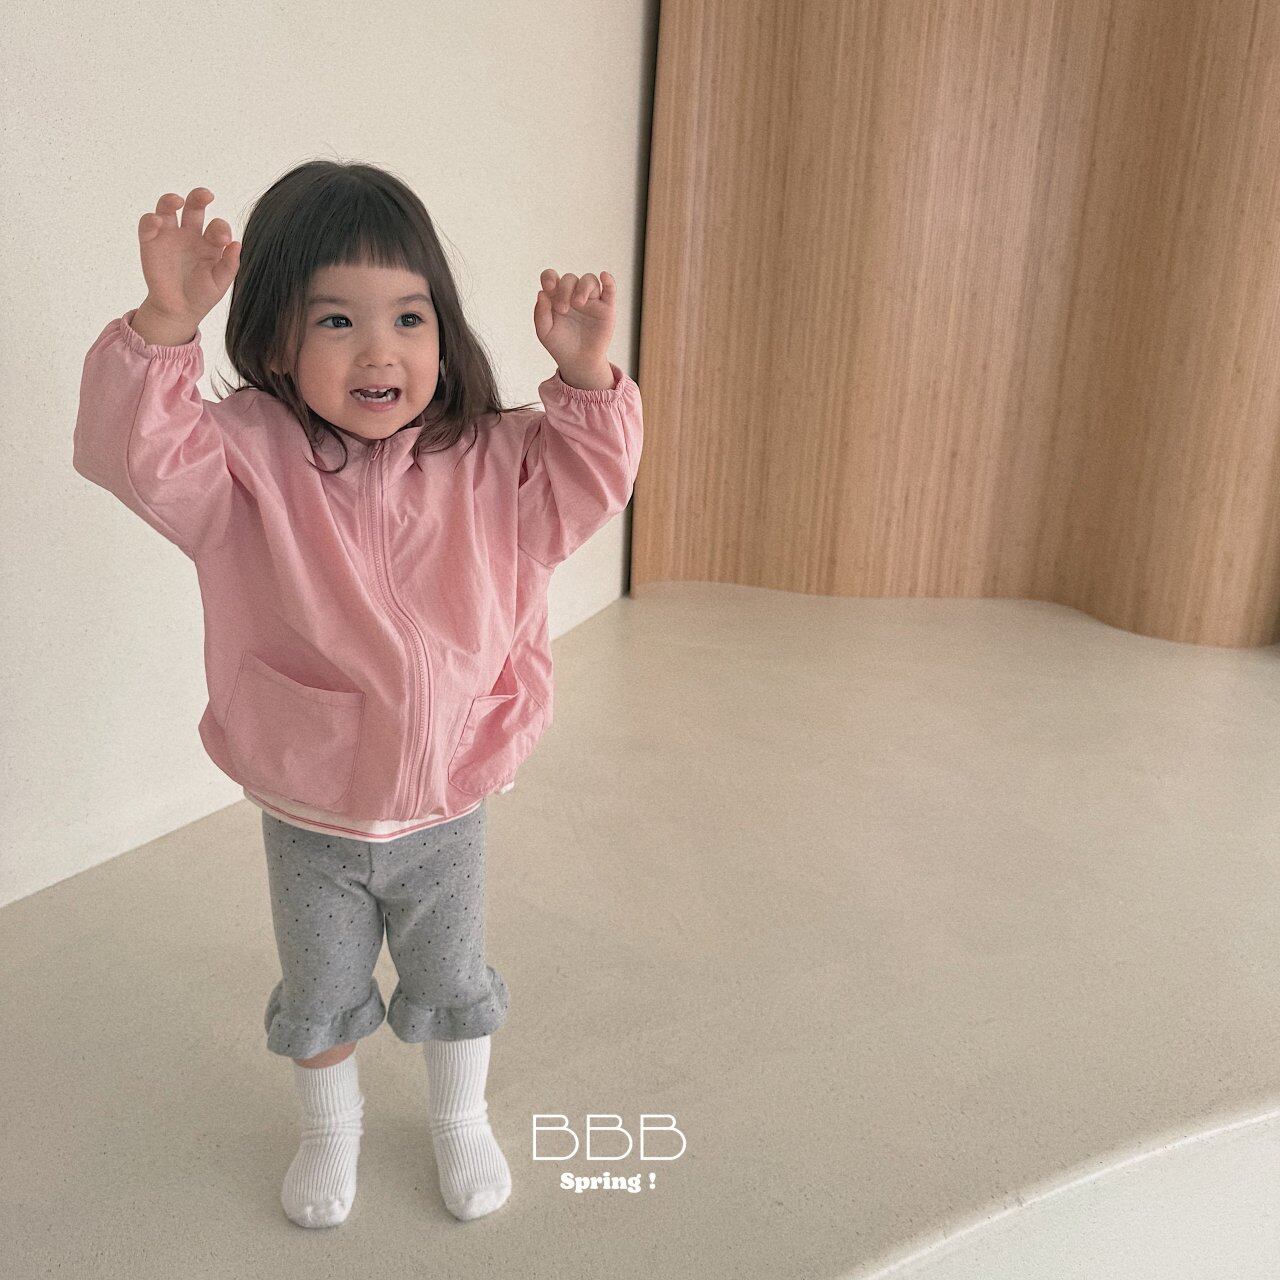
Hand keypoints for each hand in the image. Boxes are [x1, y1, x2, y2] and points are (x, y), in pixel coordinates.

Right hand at [137, 187, 240, 327]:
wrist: (178, 310)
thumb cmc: (201, 296)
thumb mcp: (220, 283)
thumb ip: (230, 265)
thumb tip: (237, 244)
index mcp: (210, 243)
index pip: (217, 226)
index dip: (220, 228)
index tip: (222, 239)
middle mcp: (190, 234)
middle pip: (193, 207)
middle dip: (199, 197)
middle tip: (206, 195)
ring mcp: (169, 236)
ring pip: (168, 208)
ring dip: (170, 200)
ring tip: (177, 201)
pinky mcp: (150, 242)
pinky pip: (148, 225)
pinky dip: (150, 219)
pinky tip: (157, 221)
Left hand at [533, 269, 615, 371]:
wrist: (579, 362)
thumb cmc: (560, 345)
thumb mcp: (544, 332)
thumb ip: (540, 313)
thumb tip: (542, 293)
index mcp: (556, 297)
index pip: (551, 277)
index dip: (549, 277)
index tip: (549, 287)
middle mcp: (573, 294)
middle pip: (570, 279)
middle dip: (564, 290)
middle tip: (562, 310)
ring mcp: (591, 300)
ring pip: (589, 280)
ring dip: (583, 287)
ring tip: (578, 303)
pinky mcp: (606, 307)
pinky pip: (610, 289)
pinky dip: (609, 280)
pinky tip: (604, 276)